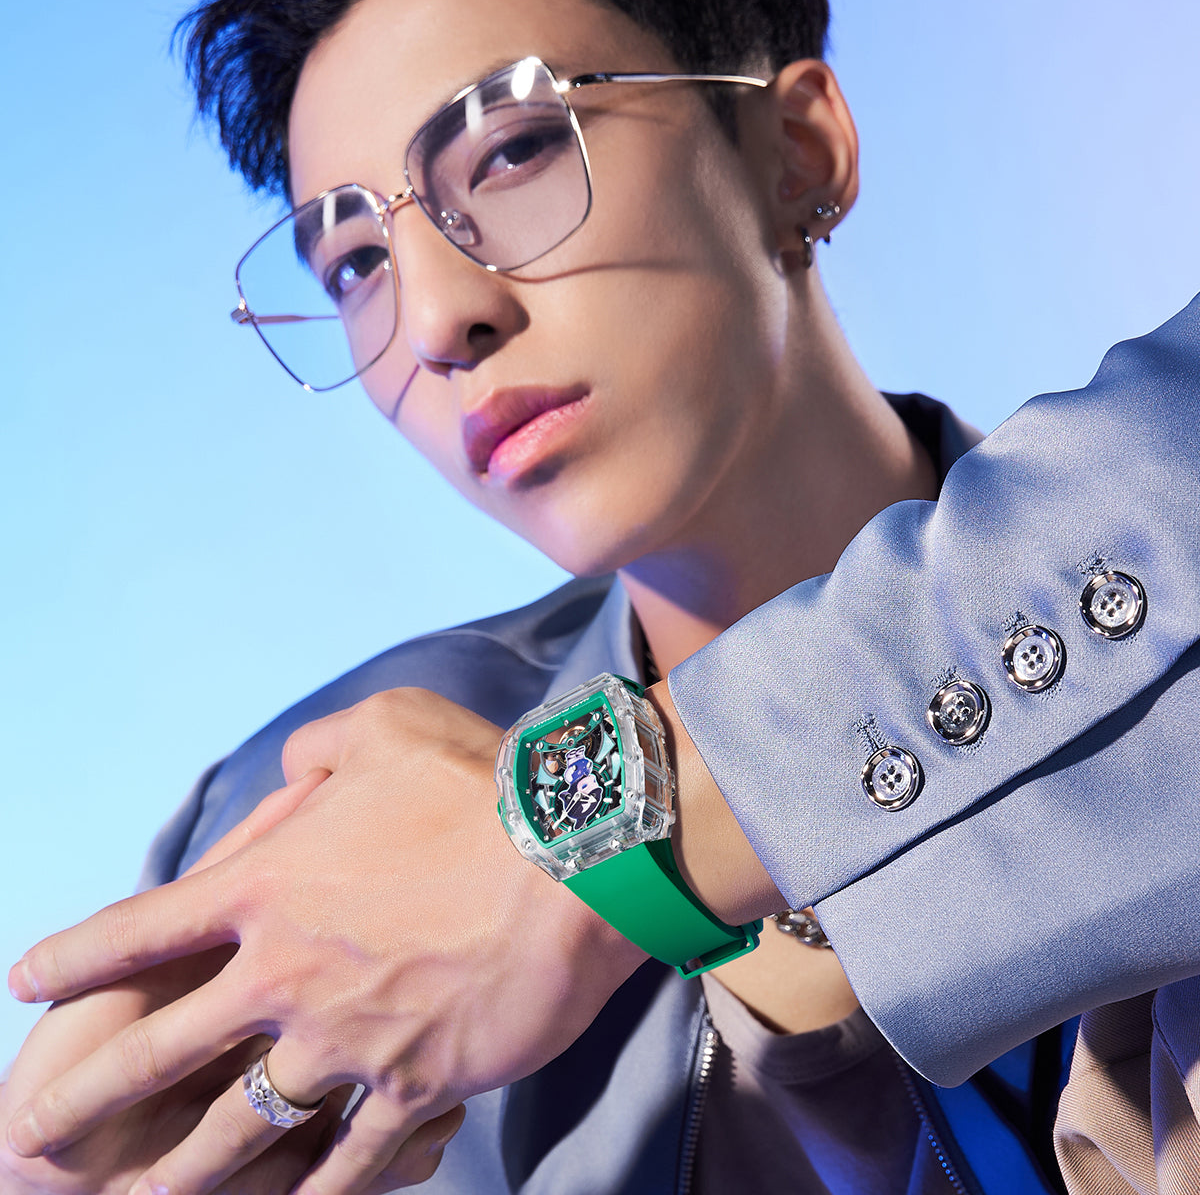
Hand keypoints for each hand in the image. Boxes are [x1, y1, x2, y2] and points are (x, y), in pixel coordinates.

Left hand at [6, 689, 645, 1194]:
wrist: (573, 867)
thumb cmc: (479, 786)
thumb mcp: (387, 727)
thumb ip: (318, 748)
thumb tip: (289, 766)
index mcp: (267, 886)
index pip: (142, 928)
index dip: (75, 956)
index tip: (27, 982)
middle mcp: (284, 974)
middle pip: (161, 1049)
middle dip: (91, 1095)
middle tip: (35, 1136)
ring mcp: (343, 1040)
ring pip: (241, 1127)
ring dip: (189, 1172)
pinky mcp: (411, 1085)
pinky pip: (350, 1158)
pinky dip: (318, 1192)